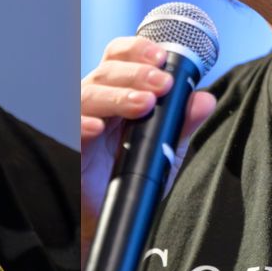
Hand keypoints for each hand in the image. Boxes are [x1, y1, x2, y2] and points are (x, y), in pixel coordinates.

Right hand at [80, 36, 216, 239]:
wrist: (111, 219)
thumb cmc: (133, 178)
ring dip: (116, 95)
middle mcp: (97, 103)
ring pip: (87, 94)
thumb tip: (205, 99)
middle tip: (162, 84)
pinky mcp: (66, 148)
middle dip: (136, 72)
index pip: (122, 59)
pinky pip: (67, 129)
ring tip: (142, 104)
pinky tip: (97, 127)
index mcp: (118, 94)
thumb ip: (183, 124)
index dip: (138, 51)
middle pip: (106, 71)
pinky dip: (81, 124)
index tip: (163, 57)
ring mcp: (79, 123)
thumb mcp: (166, 151)